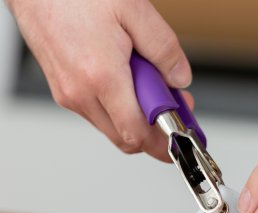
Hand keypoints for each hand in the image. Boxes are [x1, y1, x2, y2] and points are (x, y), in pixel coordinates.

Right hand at [7, 0, 191, 160]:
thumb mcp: (134, 11)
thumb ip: (163, 48)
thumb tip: (180, 78)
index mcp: (101, 77)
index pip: (137, 133)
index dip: (165, 140)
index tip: (183, 132)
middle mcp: (79, 92)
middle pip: (126, 138)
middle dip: (155, 129)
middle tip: (175, 105)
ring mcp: (67, 93)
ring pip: (112, 125)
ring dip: (137, 114)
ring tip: (151, 83)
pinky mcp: (61, 89)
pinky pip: (98, 111)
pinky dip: (119, 104)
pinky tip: (129, 79)